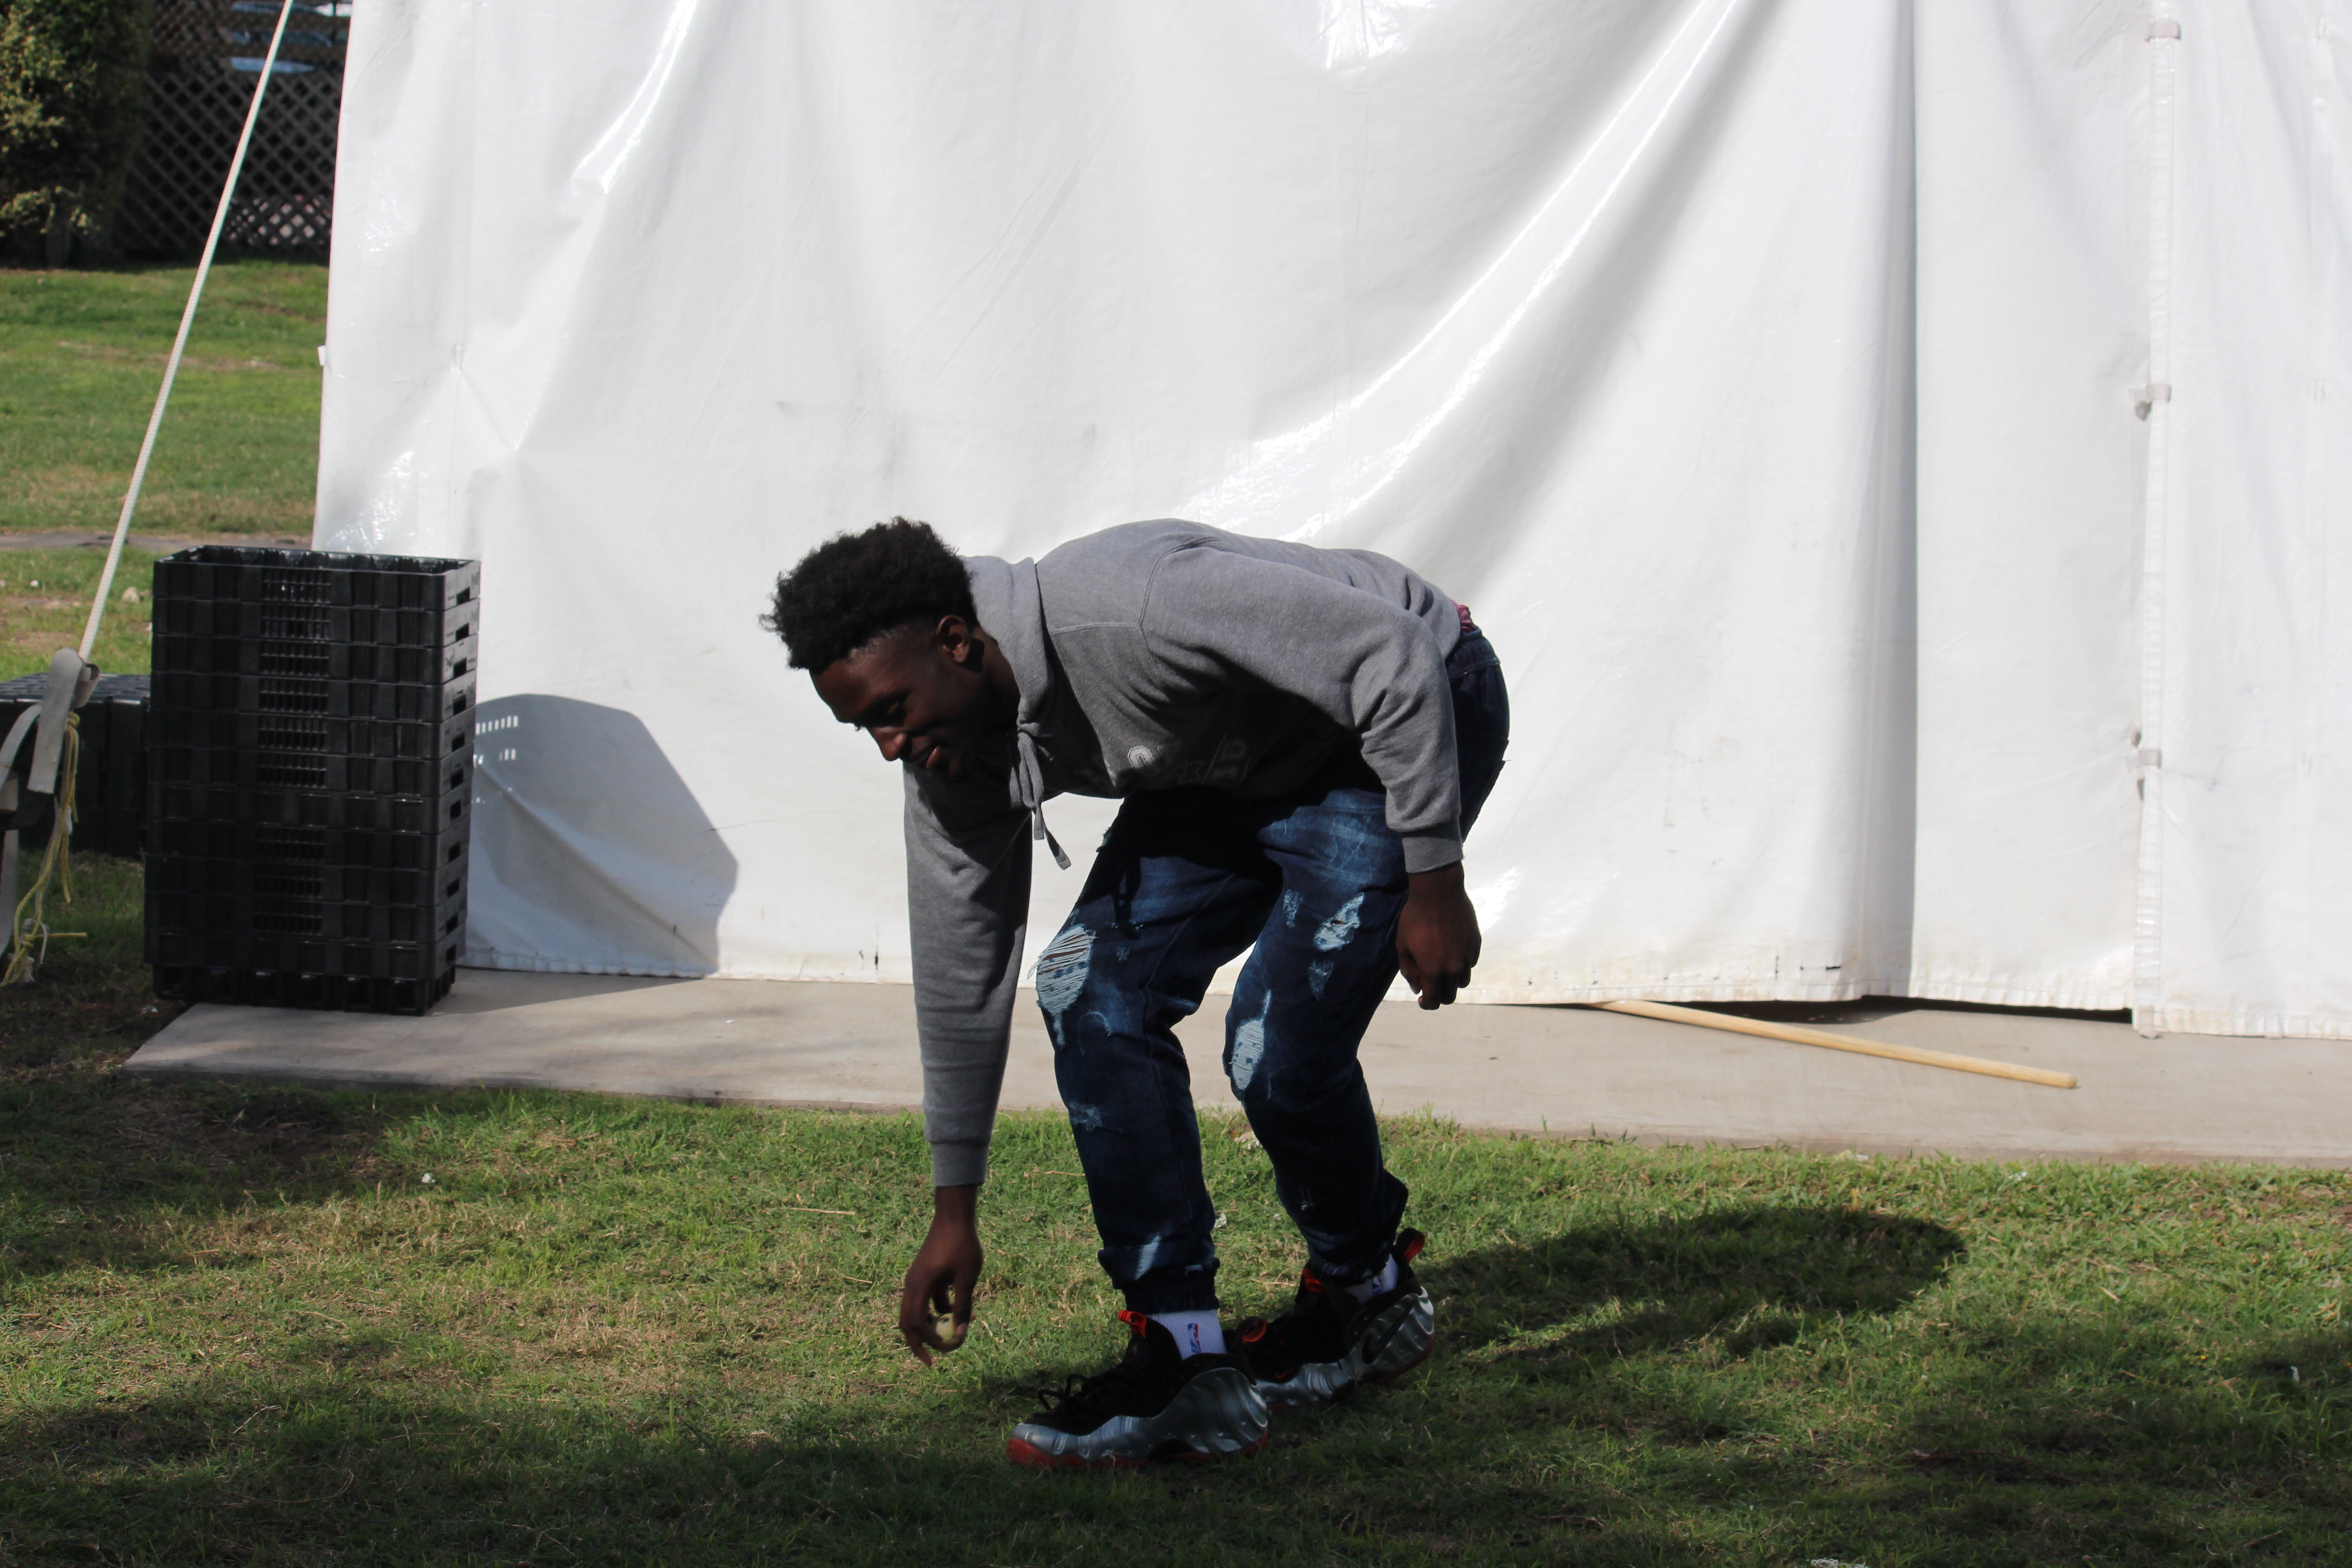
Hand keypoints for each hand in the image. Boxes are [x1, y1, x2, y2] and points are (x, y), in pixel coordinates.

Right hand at [898, 1183, 982, 1364]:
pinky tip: (962, 1311)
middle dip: (919, 1344)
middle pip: (907, 1323)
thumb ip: (963, 1305)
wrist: (954, 1216)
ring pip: (917, 1313)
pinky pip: (927, 1301)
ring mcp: (916, 1281)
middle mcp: (912, 1285)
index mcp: (919, 1286)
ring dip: (933, 1327)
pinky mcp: (924, 1277)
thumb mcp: (966, 1277)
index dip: (930, 1341)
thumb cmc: (962, 1244)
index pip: (917, 1323)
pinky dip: (940, 1311)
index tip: (949, 1348)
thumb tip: (960, 1333)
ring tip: (956, 1335)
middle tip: (932, 1362)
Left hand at [1395, 862, 1479, 1008]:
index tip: (1422, 999)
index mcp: (1434, 971)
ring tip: (1441, 966)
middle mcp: (1454, 968)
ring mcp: (1467, 957)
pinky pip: (1470, 963)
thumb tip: (1416, 988)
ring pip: (1462, 981)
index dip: (1426, 1004)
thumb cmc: (1415, 918)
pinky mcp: (1475, 945)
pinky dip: (1461, 964)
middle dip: (1439, 995)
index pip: (1434, 1001)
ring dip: (1451, 980)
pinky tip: (1451, 950)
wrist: (1439, 892)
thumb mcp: (1403, 945)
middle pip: (1450, 996)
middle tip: (1430, 985)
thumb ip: (1409, 970)